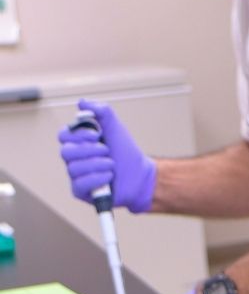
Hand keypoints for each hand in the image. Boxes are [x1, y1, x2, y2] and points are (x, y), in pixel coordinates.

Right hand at [58, 98, 156, 212]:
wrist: (141, 175)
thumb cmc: (126, 153)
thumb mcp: (115, 127)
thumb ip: (101, 112)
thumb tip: (82, 102)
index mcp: (78, 142)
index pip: (63, 135)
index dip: (79, 135)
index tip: (97, 135)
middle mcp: (74, 158)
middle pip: (66, 152)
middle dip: (90, 150)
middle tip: (107, 150)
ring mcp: (76, 175)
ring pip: (73, 168)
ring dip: (98, 164)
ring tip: (111, 164)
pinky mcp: (81, 191)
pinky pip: (79, 184)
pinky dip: (97, 178)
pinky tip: (109, 176)